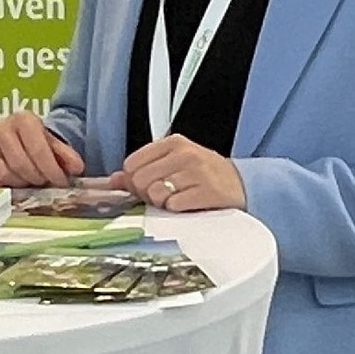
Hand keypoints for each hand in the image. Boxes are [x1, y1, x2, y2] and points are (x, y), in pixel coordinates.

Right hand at [0, 111, 84, 187]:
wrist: (9, 137)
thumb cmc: (33, 141)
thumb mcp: (52, 143)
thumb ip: (65, 154)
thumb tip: (76, 168)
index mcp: (23, 119)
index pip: (38, 149)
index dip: (51, 169)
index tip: (60, 182)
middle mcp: (1, 127)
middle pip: (20, 164)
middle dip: (36, 178)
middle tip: (44, 182)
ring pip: (3, 174)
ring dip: (19, 183)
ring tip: (28, 181)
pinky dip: (1, 185)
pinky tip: (11, 182)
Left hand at [112, 136, 245, 212]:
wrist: (241, 184)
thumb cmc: (204, 174)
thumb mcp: (173, 164)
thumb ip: (142, 169)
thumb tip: (114, 180)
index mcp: (173, 143)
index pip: (132, 163)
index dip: (133, 180)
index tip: (145, 185)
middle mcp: (184, 154)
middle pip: (141, 180)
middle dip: (146, 194)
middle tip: (160, 196)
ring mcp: (196, 172)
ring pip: (155, 194)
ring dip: (161, 203)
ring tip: (175, 200)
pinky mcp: (206, 192)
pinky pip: (174, 206)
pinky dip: (175, 210)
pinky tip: (185, 205)